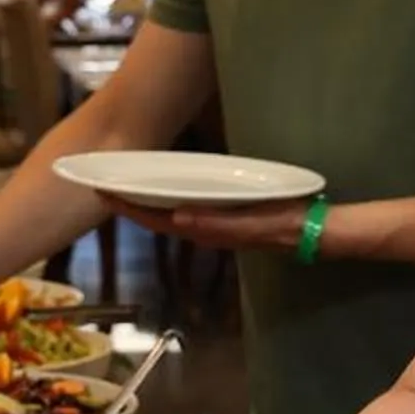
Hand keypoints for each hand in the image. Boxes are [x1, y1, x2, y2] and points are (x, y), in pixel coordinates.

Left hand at [106, 196, 311, 252]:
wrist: (312, 231)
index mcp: (206, 231)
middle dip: (130, 203)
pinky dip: (168, 199)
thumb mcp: (251, 222)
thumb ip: (216, 222)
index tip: (102, 192)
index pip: (156, 221)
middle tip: (105, 182)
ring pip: (169, 214)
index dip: (128, 208)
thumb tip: (178, 217)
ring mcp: (214, 225)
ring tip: (127, 184)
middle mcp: (204, 230)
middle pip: (156, 218)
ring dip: (146, 202)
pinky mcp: (224, 218)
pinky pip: (186, 209)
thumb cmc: (283, 224)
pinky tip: (167, 189)